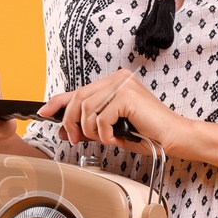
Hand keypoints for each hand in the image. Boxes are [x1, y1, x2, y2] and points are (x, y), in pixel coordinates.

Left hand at [39, 70, 190, 152]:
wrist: (173, 138)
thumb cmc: (147, 134)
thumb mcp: (111, 130)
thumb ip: (89, 126)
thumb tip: (65, 130)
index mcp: (114, 82)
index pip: (78, 90)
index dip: (57, 102)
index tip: (44, 114)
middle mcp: (118, 79)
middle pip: (78, 98)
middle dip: (71, 122)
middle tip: (75, 139)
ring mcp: (123, 84)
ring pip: (86, 107)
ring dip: (90, 130)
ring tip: (104, 139)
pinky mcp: (127, 95)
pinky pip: (101, 116)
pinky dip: (104, 133)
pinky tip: (116, 138)